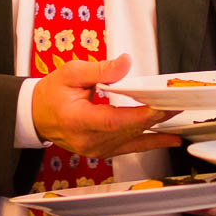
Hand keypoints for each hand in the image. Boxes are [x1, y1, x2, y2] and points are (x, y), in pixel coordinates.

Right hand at [33, 53, 179, 158]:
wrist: (37, 115)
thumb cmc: (51, 94)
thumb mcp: (71, 73)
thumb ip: (100, 69)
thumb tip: (124, 63)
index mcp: (76, 120)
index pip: (112, 120)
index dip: (139, 115)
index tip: (160, 106)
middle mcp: (87, 140)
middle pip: (128, 130)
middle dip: (156, 116)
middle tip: (178, 102)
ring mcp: (96, 149)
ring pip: (133, 140)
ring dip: (158, 127)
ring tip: (178, 113)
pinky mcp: (102, 152)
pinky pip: (131, 148)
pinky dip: (152, 142)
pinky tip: (170, 138)